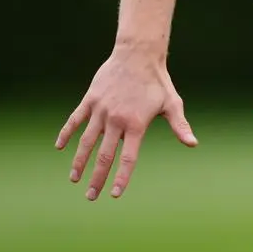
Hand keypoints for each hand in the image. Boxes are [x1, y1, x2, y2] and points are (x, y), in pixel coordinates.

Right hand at [54, 46, 197, 200]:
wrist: (138, 54)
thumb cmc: (158, 81)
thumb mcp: (172, 103)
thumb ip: (179, 126)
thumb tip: (193, 144)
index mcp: (136, 124)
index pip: (128, 158)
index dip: (121, 177)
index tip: (115, 194)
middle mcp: (116, 120)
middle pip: (104, 156)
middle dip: (97, 178)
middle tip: (91, 197)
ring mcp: (101, 110)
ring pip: (86, 141)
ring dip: (79, 162)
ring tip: (74, 179)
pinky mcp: (90, 99)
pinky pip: (75, 120)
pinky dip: (66, 133)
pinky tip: (60, 147)